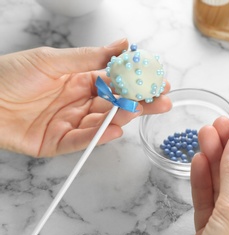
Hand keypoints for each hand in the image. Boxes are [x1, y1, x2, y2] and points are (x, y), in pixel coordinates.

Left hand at [0, 39, 170, 156]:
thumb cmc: (9, 75)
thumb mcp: (53, 60)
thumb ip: (91, 57)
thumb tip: (124, 45)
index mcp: (79, 80)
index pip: (115, 82)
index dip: (136, 82)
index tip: (157, 80)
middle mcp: (78, 102)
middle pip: (115, 104)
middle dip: (140, 103)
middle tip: (162, 102)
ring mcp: (69, 123)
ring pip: (102, 122)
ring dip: (122, 117)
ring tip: (137, 110)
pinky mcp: (57, 142)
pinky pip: (81, 141)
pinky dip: (97, 137)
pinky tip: (114, 130)